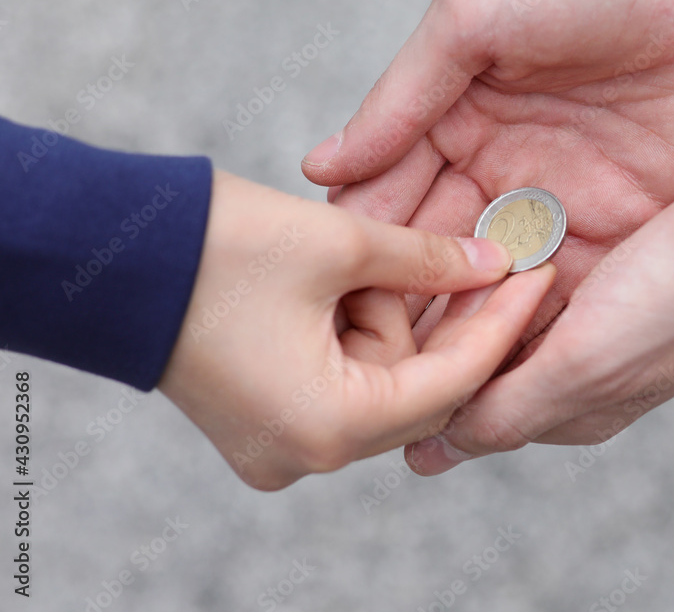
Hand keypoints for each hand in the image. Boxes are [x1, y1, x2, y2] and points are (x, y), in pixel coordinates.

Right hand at [157, 171, 553, 490]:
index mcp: (327, 426)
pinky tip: (349, 280)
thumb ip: (428, 259)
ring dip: (390, 314)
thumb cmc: (212, 249)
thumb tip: (491, 261)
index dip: (502, 322)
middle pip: (418, 385)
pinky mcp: (268, 418)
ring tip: (365, 256)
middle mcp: (306, 453)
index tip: (539, 275)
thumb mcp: (339, 244)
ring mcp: (282, 443)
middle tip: (470, 251)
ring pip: (383, 377)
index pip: (452, 381)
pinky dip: (358, 327)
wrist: (112, 253)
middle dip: (441, 314)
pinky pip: (344, 377)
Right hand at [301, 0, 673, 333]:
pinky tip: (501, 369)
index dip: (365, 241)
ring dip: (465, 324)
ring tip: (422, 381)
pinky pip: (571, 289)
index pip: (393, 191)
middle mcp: (510, 164)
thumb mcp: (477, 13)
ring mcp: (571, 201)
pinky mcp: (631, 228)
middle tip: (368, 359)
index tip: (329, 298)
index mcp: (463, 112)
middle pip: (442, 248)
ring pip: (500, 281)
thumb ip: (403, 94)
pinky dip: (536, 327)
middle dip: (409, 299)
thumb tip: (323, 165)